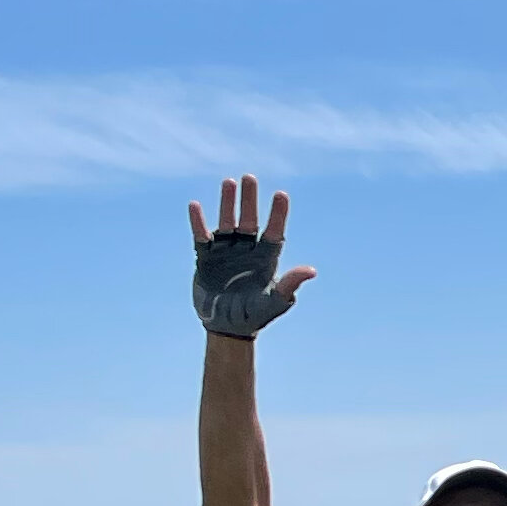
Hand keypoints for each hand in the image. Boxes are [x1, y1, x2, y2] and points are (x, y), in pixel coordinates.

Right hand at [189, 176, 313, 337]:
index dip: (278, 214)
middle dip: (249, 199)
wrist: (227, 328)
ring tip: (228, 183)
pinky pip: (201, 236)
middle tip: (249, 177)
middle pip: (249, 219)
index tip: (281, 194)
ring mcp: (226, 252)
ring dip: (227, 203)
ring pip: (227, 222)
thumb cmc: (255, 316)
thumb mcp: (275, 302)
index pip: (274, 231)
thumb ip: (289, 285)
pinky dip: (198, 222)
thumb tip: (311, 271)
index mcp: (267, 258)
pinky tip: (195, 206)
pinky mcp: (206, 258)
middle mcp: (247, 250)